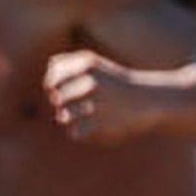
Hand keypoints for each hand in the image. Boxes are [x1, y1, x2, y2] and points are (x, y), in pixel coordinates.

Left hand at [42, 51, 165, 143]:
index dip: (53, 84)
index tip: (62, 89)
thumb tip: (48, 77)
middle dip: (59, 103)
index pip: (53, 74)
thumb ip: (66, 64)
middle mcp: (91, 79)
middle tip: (73, 105)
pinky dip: (79, 132)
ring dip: (68, 119)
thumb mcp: (93, 64)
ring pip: (62, 115)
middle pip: (55, 96)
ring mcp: (96, 101)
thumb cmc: (115, 82)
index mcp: (88, 63)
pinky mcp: (101, 121)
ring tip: (79, 117)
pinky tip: (89, 127)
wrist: (147, 98)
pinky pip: (75, 132)